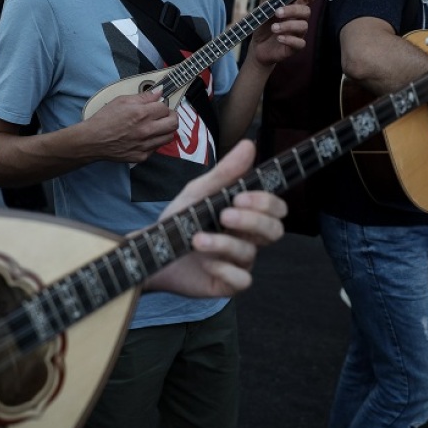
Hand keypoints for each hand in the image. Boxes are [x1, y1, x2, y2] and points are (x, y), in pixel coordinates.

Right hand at [82, 87, 177, 162]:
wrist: (93, 140)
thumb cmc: (104, 119)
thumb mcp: (121, 100)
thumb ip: (143, 97)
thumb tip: (158, 93)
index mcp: (141, 114)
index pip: (165, 108)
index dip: (162, 105)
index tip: (158, 106)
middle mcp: (146, 130)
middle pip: (173, 123)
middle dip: (172, 116)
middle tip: (165, 115)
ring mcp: (145, 145)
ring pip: (168, 137)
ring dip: (166, 130)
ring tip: (157, 126)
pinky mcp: (141, 156)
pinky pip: (156, 148)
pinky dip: (154, 141)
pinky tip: (146, 137)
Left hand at [144, 140, 286, 296]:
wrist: (151, 251)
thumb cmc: (180, 221)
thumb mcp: (198, 193)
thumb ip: (225, 172)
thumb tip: (250, 144)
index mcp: (247, 215)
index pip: (276, 209)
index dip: (267, 203)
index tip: (240, 196)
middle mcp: (248, 238)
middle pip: (274, 231)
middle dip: (252, 221)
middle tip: (224, 215)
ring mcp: (240, 262)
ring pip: (251, 253)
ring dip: (223, 244)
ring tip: (197, 239)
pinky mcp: (227, 283)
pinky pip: (242, 281)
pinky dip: (225, 271)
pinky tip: (206, 263)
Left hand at [246, 0, 313, 67]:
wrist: (257, 47)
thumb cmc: (264, 26)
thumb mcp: (263, 9)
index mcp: (294, 7)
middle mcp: (298, 19)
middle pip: (306, 11)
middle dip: (292, 10)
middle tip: (277, 12)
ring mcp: (298, 33)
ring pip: (303, 26)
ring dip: (288, 26)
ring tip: (273, 28)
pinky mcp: (295, 46)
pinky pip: (300, 43)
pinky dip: (289, 40)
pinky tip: (279, 38)